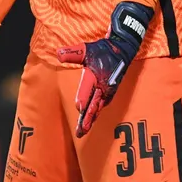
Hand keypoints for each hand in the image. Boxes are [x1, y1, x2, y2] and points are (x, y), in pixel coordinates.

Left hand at [57, 1, 153, 137]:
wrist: (123, 49)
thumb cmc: (103, 49)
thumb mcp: (87, 49)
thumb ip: (73, 53)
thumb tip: (58, 54)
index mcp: (96, 77)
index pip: (87, 92)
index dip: (83, 100)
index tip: (79, 108)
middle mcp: (103, 87)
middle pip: (93, 107)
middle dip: (86, 120)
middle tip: (80, 132)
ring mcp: (108, 91)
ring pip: (97, 109)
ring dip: (91, 120)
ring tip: (83, 130)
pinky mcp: (110, 92)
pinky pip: (101, 106)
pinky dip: (96, 114)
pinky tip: (92, 118)